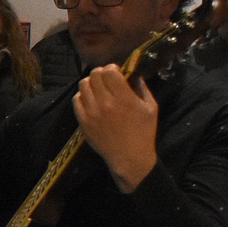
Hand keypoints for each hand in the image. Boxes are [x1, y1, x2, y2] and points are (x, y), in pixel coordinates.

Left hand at [73, 65, 158, 192]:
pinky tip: (91, 100)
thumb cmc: (143, 132)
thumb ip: (142, 88)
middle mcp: (105, 102)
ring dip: (91, 83)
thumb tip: (134, 74)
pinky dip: (83, 96)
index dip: (112, 68)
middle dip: (101, 73)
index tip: (117, 74)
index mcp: (124, 98)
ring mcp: (92, 112)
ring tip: (98, 90)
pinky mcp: (83, 121)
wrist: (129, 157)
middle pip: (95, 75)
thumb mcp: (150, 107)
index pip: (109, 70)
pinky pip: (76, 99)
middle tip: (107, 81)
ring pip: (83, 84)